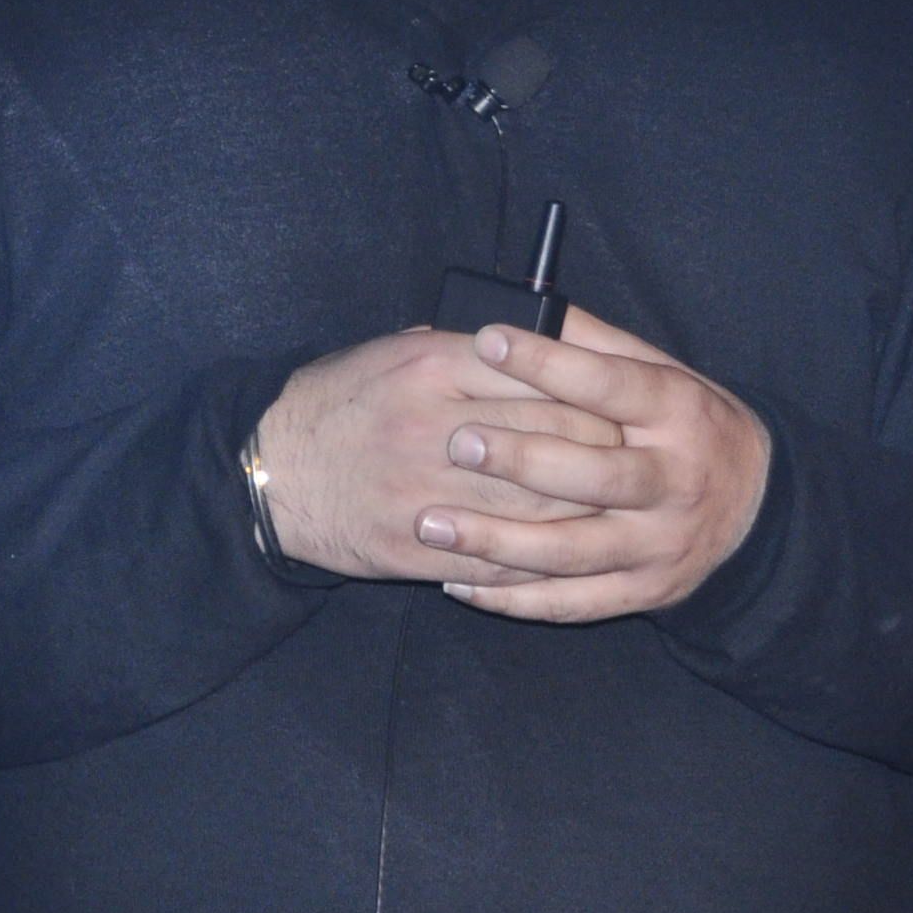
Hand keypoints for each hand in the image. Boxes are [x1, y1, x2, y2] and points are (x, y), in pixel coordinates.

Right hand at [253, 327, 629, 583]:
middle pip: (553, 443)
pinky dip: (541, 563)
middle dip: (604, 453)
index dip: (592, 392)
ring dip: (587, 514)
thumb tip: (537, 349)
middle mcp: (438, 429)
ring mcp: (430, 493)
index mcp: (436, 368)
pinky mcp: (418, 549)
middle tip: (637, 458)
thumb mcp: (398, 352)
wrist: (274, 471)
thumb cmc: (340, 401)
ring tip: (617, 510)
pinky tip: (569, 555)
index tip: (624, 402)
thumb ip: (466, 351)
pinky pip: (500, 562)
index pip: (541, 376)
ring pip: (537, 509)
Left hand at [418, 305, 771, 623]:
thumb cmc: (689, 426)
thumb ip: (597, 344)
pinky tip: (458, 582)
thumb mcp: (663, 374)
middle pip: (596, 475)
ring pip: (574, 551)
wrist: (757, 511)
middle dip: (522, 460)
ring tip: (432, 524)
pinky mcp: (642, 593)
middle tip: (457, 443)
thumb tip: (527, 307)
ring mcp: (658, 545)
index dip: (550, 362)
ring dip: (498, 542)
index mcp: (679, 413)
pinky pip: (571, 603)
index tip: (488, 339)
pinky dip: (512, 599)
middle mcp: (674, 482)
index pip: (612, 385)